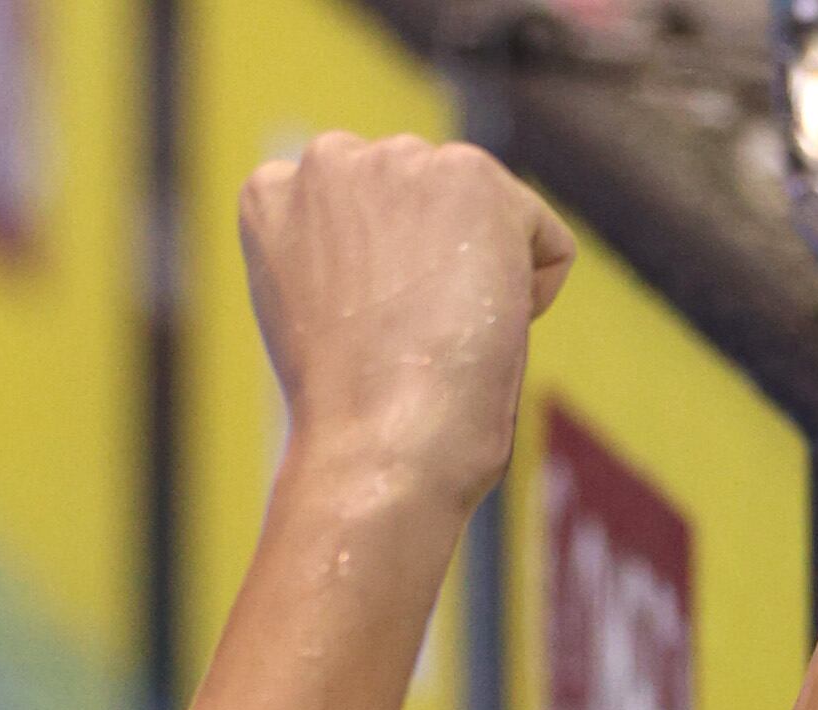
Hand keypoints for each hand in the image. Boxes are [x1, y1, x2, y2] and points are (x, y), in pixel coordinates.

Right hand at [239, 133, 572, 511]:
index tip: (365, 330)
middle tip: (403, 338)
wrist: (375, 441)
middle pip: (424, 205)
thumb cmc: (345, 414)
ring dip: (479, 274)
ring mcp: (401, 161)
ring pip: (484, 217)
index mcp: (271, 195)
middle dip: (430, 263)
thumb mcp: (313, 314)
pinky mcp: (473, 176)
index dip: (375, 281)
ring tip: (438, 334)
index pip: (356, 211)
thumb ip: (345, 258)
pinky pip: (546, 240)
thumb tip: (413, 255)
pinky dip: (535, 293)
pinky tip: (481, 332)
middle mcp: (330, 160)